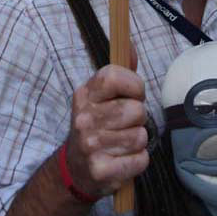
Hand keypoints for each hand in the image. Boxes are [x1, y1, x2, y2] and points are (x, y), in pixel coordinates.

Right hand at [65, 63, 149, 198]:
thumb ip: (120, 72)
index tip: (134, 95)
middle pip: (136, 110)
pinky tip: (124, 160)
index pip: (115, 76)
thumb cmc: (96, 126)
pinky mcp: (101, 170)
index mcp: (84, 95)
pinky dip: (138, 161)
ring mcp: (91, 145)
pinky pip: (140, 159)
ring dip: (138, 141)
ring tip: (122, 143)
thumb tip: (131, 45)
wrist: (75, 168)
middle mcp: (84, 118)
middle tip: (125, 124)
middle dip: (138, 118)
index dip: (134, 85)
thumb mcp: (100, 97)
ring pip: (141, 136)